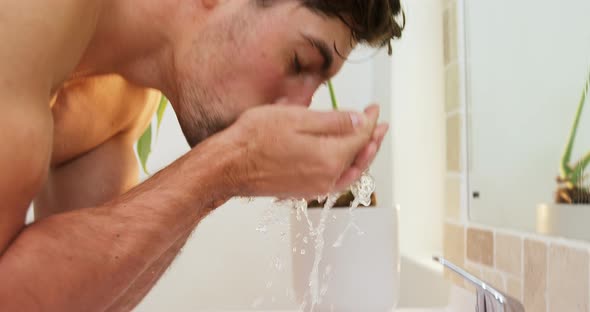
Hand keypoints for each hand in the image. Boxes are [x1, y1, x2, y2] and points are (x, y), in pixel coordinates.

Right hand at [220, 103, 387, 198]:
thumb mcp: (296, 118)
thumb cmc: (255, 139)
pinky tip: (345, 162)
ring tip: (370, 142)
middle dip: (372, 138)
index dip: (369, 121)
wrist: (228, 165)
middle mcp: (326, 178)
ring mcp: (314, 188)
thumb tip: (359, 122)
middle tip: (379, 124)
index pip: (360, 137)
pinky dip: (346, 169)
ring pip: (349, 171)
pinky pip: (335, 181)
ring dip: (362, 155)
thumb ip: (333, 122)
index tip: (373, 108)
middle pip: (359, 157)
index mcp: (329, 158)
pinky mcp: (303, 191)